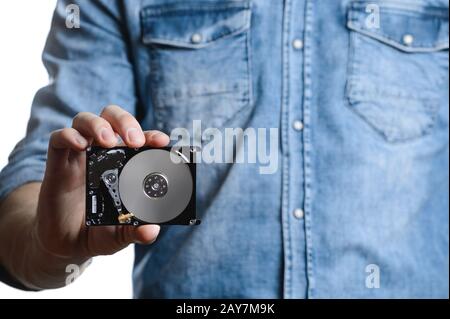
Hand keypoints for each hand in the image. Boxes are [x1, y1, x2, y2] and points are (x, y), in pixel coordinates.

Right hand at [35, 105, 168, 258]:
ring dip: (98, 125)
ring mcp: (79, 155)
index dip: (150, 135)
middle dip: (125, 121)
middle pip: (112, 118)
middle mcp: (102, 154)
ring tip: (108, 141)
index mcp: (124, 163)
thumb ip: (135, 232)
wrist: (64, 243)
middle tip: (135, 140)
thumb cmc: (97, 231)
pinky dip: (69, 136)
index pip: (138, 139)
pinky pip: (59, 138)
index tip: (162, 141)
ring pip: (85, 120)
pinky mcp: (58, 163)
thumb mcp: (119, 234)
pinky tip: (81, 146)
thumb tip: (151, 231)